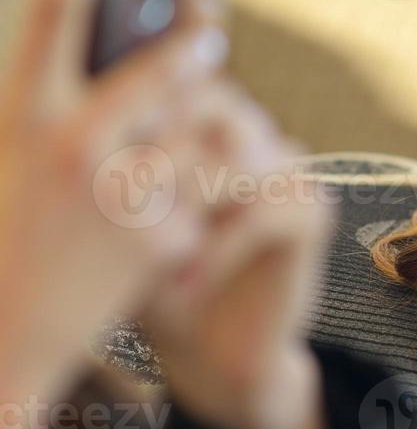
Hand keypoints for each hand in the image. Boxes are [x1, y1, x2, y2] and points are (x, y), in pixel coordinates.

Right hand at [0, 0, 230, 428]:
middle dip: (190, 54)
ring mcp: (124, 190)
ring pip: (207, 132)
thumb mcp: (16, 162)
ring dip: (222, 125)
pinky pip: (217, 193)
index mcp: (25, 118)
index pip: (54, 26)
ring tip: (234, 121)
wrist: (10, 332)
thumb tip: (118, 79)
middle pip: (161, 75)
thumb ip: (63, 117)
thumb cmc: (11, 240)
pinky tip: (231, 193)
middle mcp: (75, 144)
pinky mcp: (166, 236)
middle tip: (209, 38)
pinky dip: (227, 189)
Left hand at [138, 85, 335, 428]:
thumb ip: (123, 165)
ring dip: (190, 203)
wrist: (210, 346)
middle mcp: (255, 138)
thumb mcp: (125, 218)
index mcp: (210, 125)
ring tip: (157, 249)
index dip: (145, 117)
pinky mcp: (310, 216)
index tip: (110, 174)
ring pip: (243, 154)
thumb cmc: (154, 279)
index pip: (183, 83)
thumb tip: (95, 118)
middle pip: (219, 105)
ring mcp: (287, 172)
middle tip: (133, 206)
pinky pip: (264, 211)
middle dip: (168, 155)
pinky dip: (220, 248)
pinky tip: (188, 280)